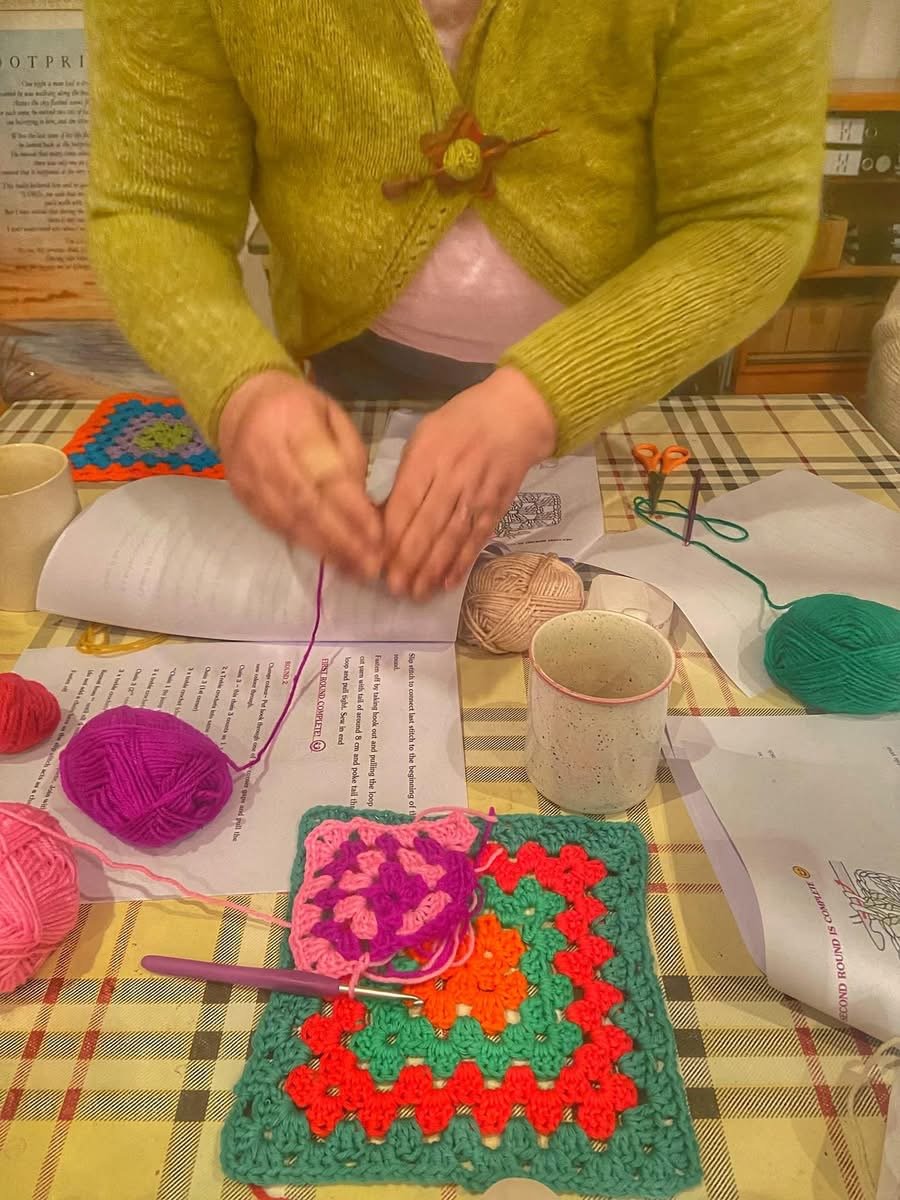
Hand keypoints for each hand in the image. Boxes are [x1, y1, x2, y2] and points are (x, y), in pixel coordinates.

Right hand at [218, 370, 381, 577]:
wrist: (239, 402)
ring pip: (289, 521)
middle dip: (341, 538)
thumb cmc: (297, 408)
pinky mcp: (242, 498)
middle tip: (371, 564)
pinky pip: (275, 527)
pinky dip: (305, 546)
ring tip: (356, 569)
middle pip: (305, 504)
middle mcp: (265, 452)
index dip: (352, 508)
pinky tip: (330, 560)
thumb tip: (365, 506)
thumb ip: (350, 457)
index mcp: (293, 421)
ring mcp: (249, 478)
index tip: (377, 535)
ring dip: (325, 549)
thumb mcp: (332, 415)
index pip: (325, 473)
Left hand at [383, 366, 555, 598]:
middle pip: (428, 524)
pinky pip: (478, 538)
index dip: (391, 534)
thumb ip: (407, 475)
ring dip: (433, 568)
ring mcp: (478, 493)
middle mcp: (453, 477)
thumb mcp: (425, 436)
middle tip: (394, 587)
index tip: (377, 560)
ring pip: (452, 536)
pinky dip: (463, 561)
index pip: (406, 502)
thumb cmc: (461, 422)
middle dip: (409, 559)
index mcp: (428, 456)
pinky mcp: (498, 506)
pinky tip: (448, 582)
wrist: (516, 414)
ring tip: (417, 593)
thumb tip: (385, 517)